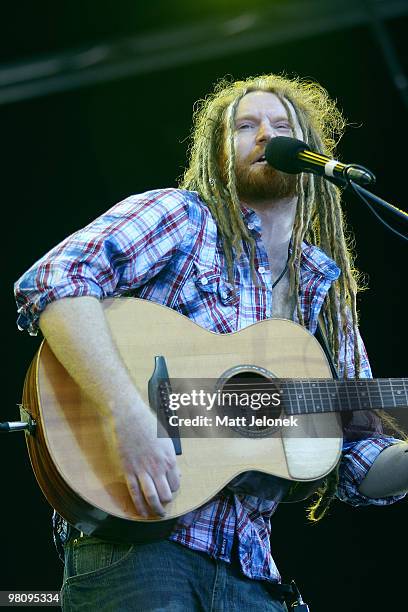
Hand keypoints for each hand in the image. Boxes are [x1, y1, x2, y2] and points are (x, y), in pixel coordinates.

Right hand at [112, 403, 179, 517]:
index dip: (173, 489)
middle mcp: (158, 467)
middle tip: (164, 507)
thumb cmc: (149, 426)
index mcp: (169, 459)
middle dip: (166, 502)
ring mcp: (142, 470)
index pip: (176, 483)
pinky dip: (139, 505)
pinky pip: (135, 492)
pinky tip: (142, 512)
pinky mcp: (129, 470)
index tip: (169, 490)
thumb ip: (171, 459)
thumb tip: (176, 473)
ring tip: (157, 515)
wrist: (130, 417)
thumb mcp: (167, 441)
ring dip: (155, 509)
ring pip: (151, 497)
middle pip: (166, 493)